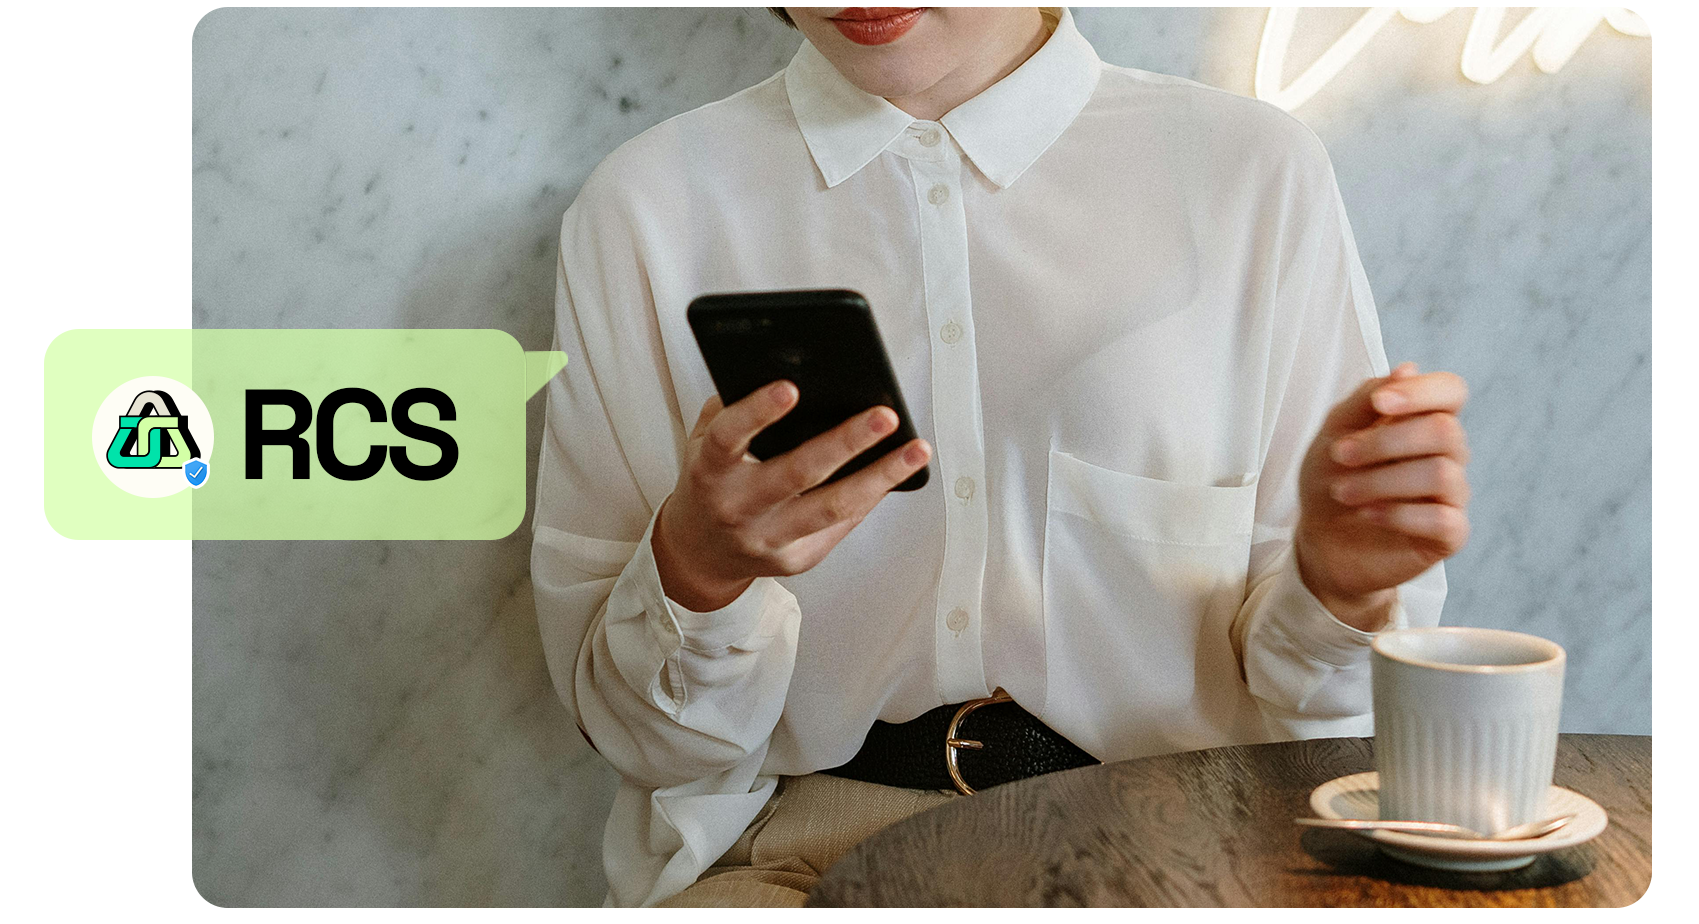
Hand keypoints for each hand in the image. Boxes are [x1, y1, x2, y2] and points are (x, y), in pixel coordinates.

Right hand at [651, 380, 931, 612]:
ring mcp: (768, 539)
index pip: (729, 438)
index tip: (791, 386)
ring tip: (917, 449)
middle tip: (886, 415)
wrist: (701, 553)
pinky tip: (898, 470)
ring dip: (880, 476)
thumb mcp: (705, 442)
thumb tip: (799, 372)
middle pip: (797, 474)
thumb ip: (735, 409)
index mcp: (709, 470)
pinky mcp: (796, 560)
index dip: (757, 412)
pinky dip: (872, 494)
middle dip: (845, 442)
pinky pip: (841, 523)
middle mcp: (737, 508)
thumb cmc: (712, 480)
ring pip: (833, 507)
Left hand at [1295, 362, 1470, 629]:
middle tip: (1339, 456)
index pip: (1451, 391)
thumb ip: (1367, 399)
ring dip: (1380, 481)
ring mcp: (1453, 494)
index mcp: (1424, 420)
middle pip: (1443, 431)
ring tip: (1342, 492)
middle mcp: (1448, 453)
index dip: (1422, 392)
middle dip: (1384, 442)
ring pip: (1440, 474)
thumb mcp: (1336, 432)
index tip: (1380, 404)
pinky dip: (1397, 514)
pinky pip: (1442, 518)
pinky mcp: (1450, 534)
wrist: (1321, 540)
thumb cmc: (1332, 478)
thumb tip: (1408, 368)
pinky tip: (1368, 514)